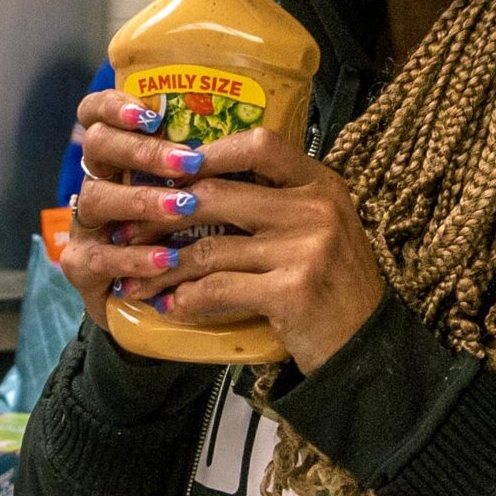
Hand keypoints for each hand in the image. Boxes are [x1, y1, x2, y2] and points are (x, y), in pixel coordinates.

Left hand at [65, 94, 383, 372]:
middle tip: (128, 231)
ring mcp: (306, 248)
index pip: (259, 145)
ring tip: (137, 280)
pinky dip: (187, 300)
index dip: (208, 153)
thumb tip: (199, 187)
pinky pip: (219, 289)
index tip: (171, 172)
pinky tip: (169, 307)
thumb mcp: (320, 232)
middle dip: (162, 215)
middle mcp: (315, 209)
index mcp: (321, 185)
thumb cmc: (334, 289)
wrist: (367, 350)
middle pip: (218, 195)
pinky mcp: (291, 291)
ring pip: (210, 249)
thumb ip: (276, 205)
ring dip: (164, 267)